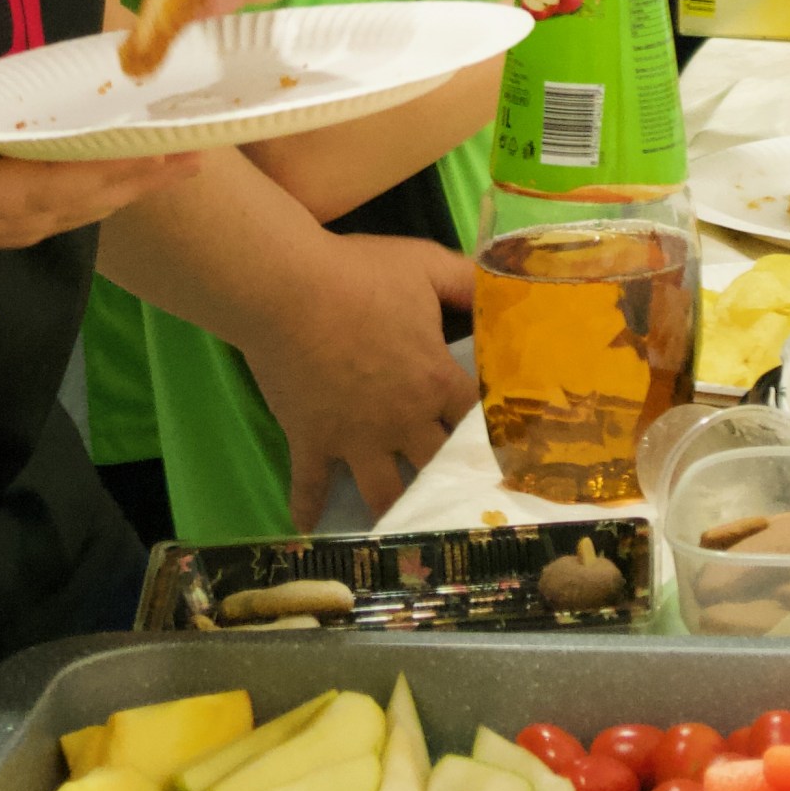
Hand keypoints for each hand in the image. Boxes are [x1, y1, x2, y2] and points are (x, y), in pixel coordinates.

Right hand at [0, 69, 200, 265]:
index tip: (173, 151)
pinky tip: (80, 174)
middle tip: (194, 157)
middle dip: (132, 184)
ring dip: (106, 193)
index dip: (118, 169)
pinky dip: (66, 195)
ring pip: (49, 217)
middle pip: (68, 208)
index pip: (57, 187)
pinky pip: (23, 214)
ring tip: (157, 166)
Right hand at [236, 232, 476, 531]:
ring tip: (402, 525)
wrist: (287, 289)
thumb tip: (501, 287)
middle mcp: (402, 421)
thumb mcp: (426, 264)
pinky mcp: (311, 442)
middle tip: (459, 496)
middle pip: (437, 465)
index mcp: (434, 380)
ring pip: (383, 492)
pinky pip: (311, 485)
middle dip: (449, 479)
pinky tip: (309, 525)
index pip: (476, 418)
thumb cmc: (360, 273)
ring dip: (394, 508)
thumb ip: (467, 280)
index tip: (501, 447)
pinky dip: (309, 507)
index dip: (489, 430)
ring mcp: (355, 439)